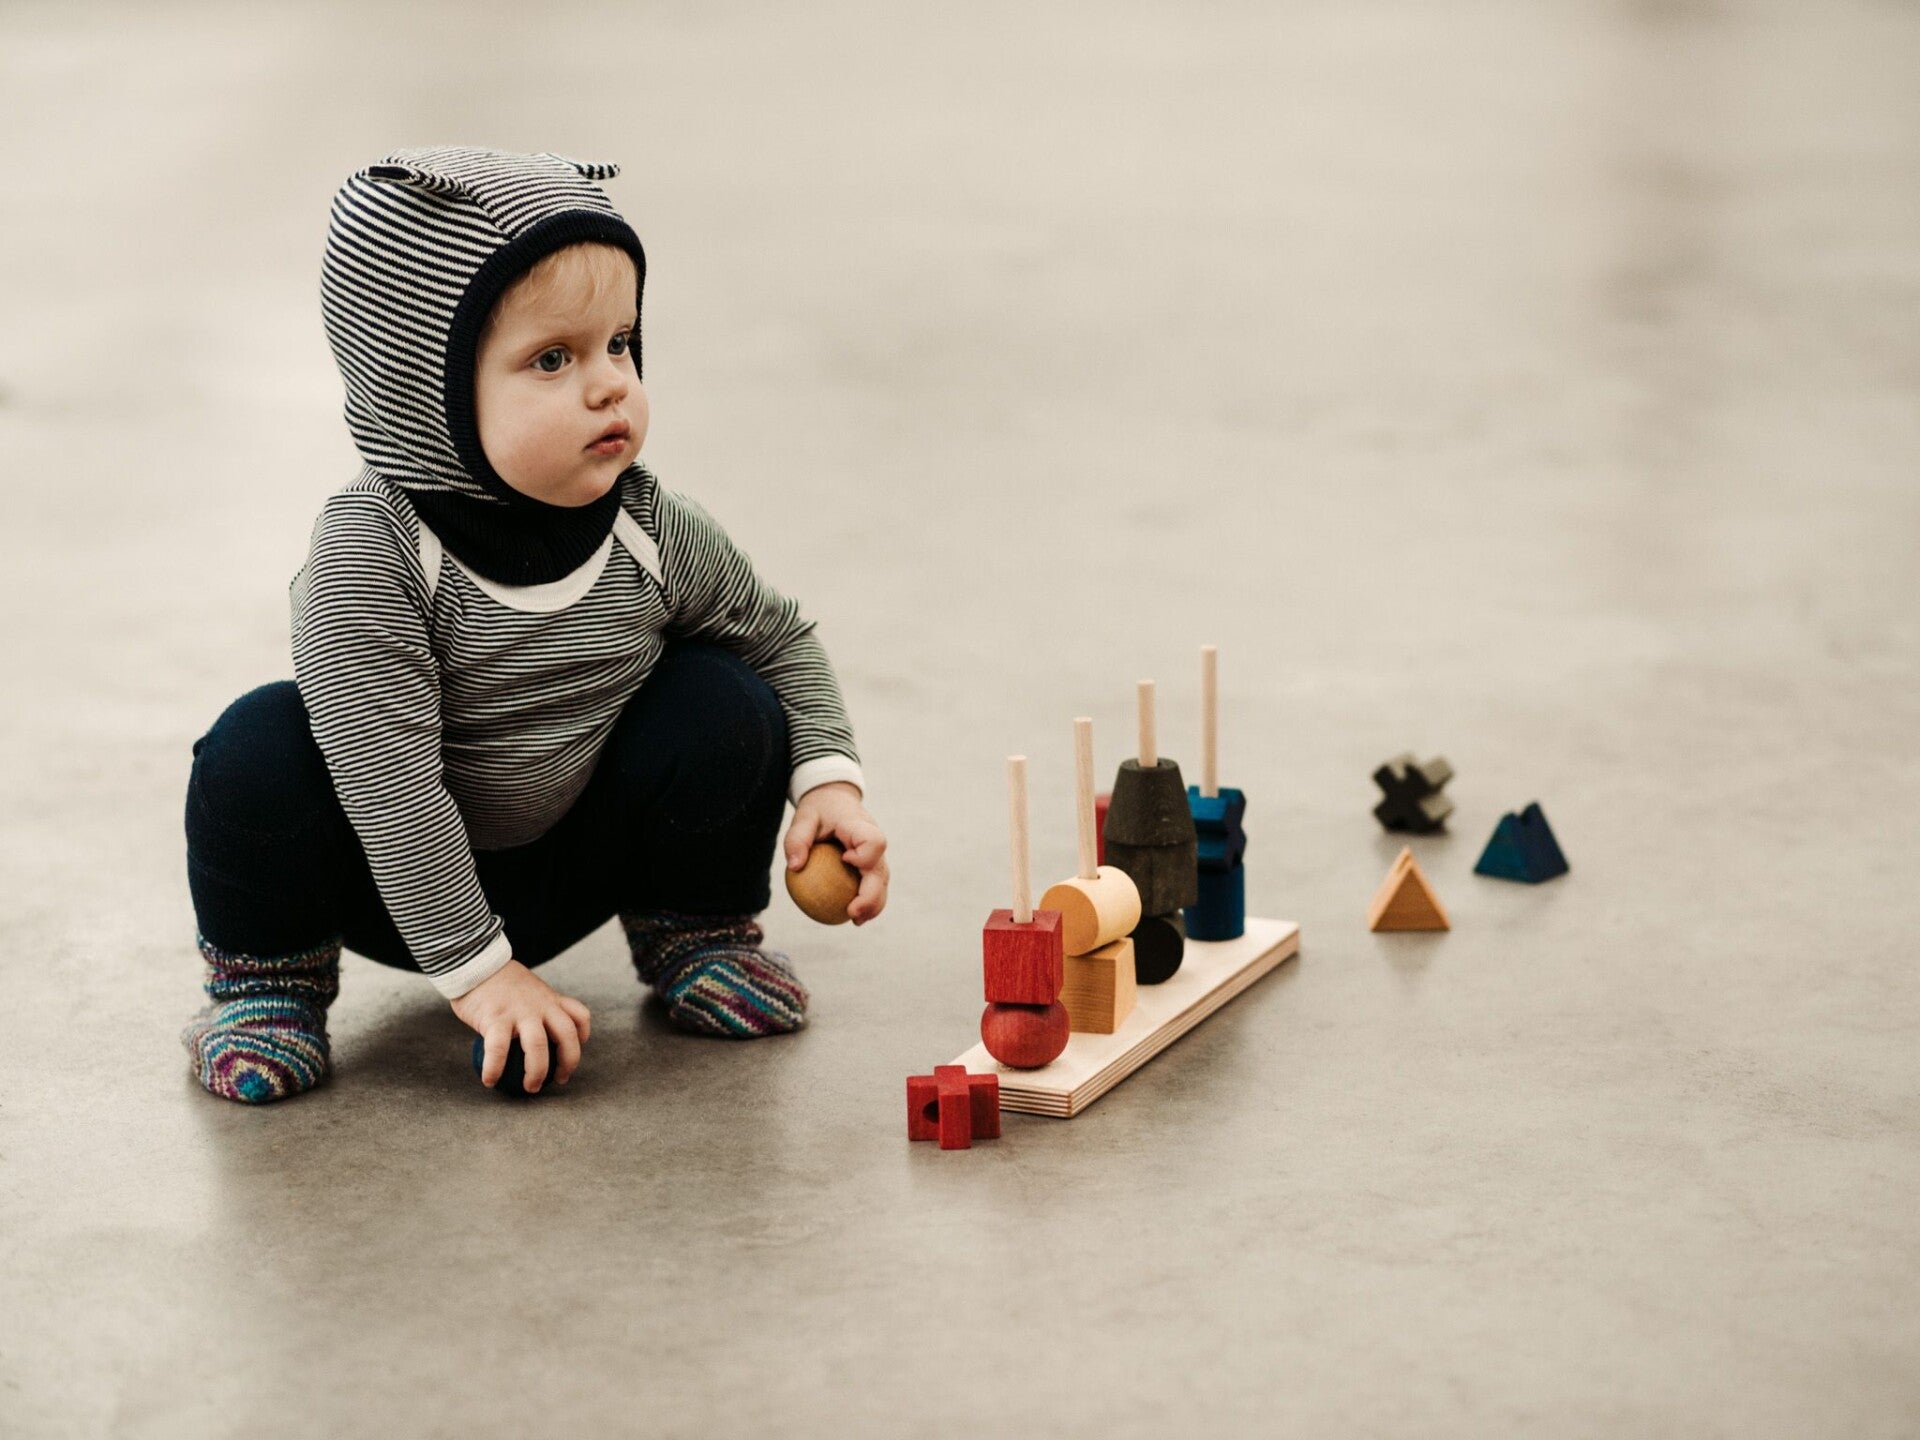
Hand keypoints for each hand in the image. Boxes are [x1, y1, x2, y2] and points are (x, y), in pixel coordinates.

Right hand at [449, 959, 591, 1093]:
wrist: (475, 963)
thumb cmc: (499, 980)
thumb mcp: (530, 988)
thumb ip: (538, 1006)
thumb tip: (538, 1030)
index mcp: (550, 999)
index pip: (579, 1016)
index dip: (583, 1037)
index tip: (573, 1052)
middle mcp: (541, 1006)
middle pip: (567, 1036)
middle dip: (568, 1063)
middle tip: (558, 1080)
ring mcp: (519, 1012)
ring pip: (537, 1047)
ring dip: (537, 1072)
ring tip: (530, 1087)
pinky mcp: (495, 1018)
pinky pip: (498, 1050)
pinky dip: (495, 1069)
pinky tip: (489, 1081)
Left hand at [784, 781, 888, 924]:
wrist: (834, 801)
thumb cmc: (819, 810)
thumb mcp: (803, 817)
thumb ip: (797, 838)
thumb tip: (795, 866)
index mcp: (860, 826)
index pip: (873, 841)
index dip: (865, 855)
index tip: (845, 860)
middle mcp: (875, 841)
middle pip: (881, 871)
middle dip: (872, 896)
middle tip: (852, 913)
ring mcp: (876, 856)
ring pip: (882, 883)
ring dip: (873, 905)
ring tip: (856, 921)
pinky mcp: (872, 866)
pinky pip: (875, 886)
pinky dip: (868, 903)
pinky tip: (854, 917)